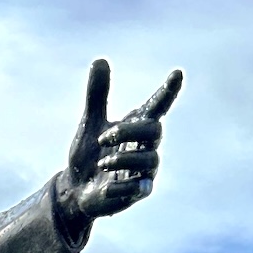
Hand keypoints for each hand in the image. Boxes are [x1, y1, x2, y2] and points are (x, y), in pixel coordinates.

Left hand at [60, 59, 182, 227]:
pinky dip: (124, 185)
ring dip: (123, 158)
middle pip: (154, 132)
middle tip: (104, 137)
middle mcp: (144, 147)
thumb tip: (100, 60)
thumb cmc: (87, 155)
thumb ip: (97, 95)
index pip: (157, 106)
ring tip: (101, 163)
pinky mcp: (137, 192)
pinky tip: (106, 187)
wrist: (76, 190)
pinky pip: (141, 188)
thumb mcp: (90, 123)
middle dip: (129, 132)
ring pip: (150, 159)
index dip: (167, 91)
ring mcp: (143, 170)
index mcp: (136, 126)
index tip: (177, 73)